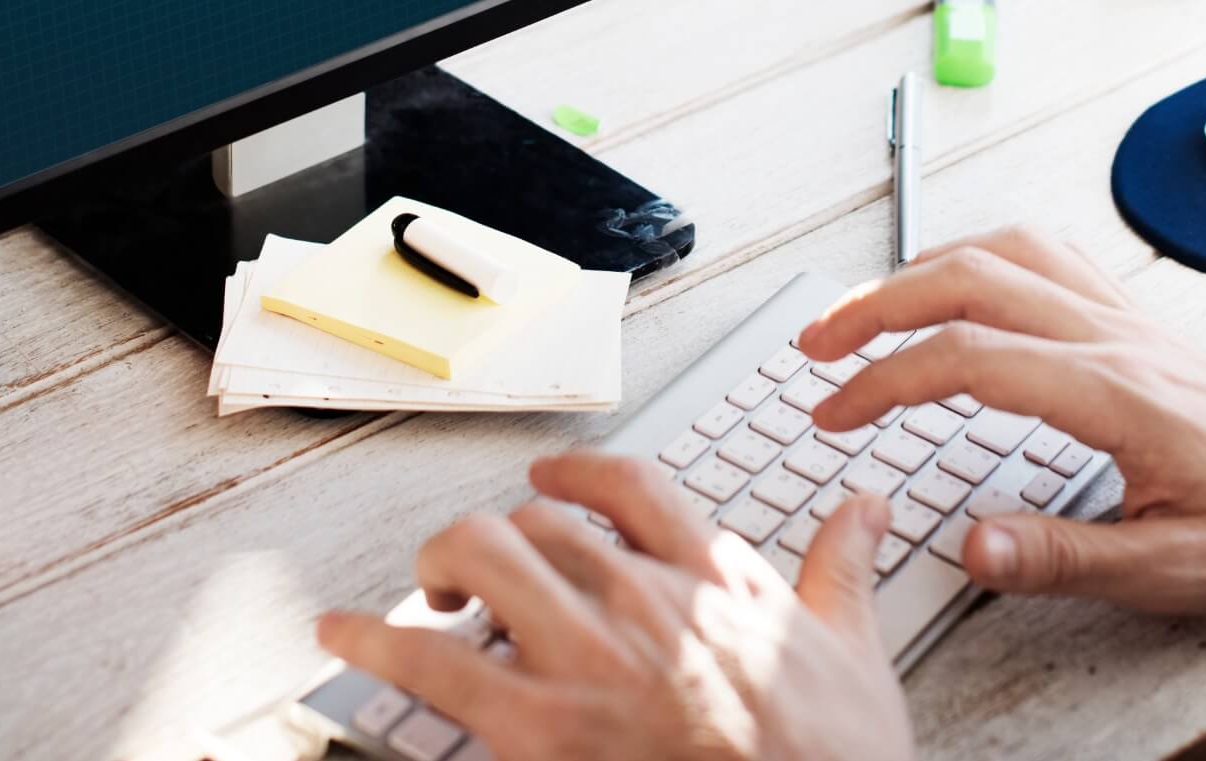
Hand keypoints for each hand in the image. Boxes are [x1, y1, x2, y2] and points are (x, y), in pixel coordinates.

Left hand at [317, 450, 913, 760]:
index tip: (550, 480)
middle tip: (481, 568)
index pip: (627, 485)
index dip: (574, 473)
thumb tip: (864, 509)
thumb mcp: (855, 654)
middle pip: (537, 520)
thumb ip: (843, 569)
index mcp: (714, 575)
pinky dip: (374, 641)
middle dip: (499, 537)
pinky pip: (433, 662)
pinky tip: (342, 635)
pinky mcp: (539, 726)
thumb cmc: (832, 760)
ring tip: (428, 592)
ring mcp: (586, 658)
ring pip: (482, 556)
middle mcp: (641, 598)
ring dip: (442, 566)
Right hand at [795, 227, 1205, 620]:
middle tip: (818, 343)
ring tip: (869, 307)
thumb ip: (1064, 556)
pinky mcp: (1142, 323)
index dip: (883, 381)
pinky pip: (1049, 256)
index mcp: (1112, 392)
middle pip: (968, 279)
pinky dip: (985, 255)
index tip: (835, 411)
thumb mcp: (1176, 569)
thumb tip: (970, 544)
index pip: (966, 358)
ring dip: (924, 268)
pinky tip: (967, 281)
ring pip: (1006, 252)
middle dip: (877, 303)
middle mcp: (1113, 338)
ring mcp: (1128, 320)